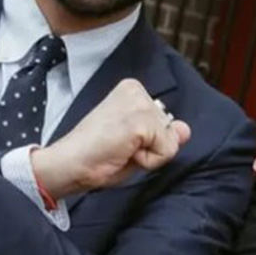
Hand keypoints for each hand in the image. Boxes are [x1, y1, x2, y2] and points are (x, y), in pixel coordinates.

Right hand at [30, 79, 190, 199]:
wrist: (70, 164)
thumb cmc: (95, 156)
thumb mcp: (137, 144)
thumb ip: (163, 134)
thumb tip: (185, 129)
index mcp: (132, 91)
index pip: (164, 121)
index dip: (147, 142)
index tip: (119, 142)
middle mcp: (137, 90)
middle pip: (169, 129)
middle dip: (150, 148)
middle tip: (119, 148)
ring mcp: (139, 103)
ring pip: (170, 141)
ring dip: (148, 155)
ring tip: (120, 150)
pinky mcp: (141, 121)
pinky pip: (166, 151)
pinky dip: (148, 161)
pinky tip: (123, 153)